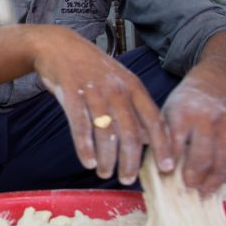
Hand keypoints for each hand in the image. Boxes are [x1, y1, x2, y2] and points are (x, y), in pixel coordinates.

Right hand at [32, 27, 171, 185]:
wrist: (58, 45)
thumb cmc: (92, 68)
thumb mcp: (120, 81)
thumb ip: (135, 108)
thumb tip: (148, 139)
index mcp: (133, 87)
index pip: (154, 120)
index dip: (162, 145)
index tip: (166, 167)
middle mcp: (117, 90)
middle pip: (130, 132)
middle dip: (130, 160)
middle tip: (128, 179)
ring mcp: (94, 92)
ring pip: (106, 133)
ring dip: (107, 158)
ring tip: (105, 173)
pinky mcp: (71, 94)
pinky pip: (81, 126)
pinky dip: (85, 147)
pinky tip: (88, 161)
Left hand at [161, 71, 225, 194]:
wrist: (216, 83)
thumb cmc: (185, 104)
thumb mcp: (167, 112)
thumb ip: (162, 137)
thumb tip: (157, 169)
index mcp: (182, 112)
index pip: (175, 143)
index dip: (170, 163)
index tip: (167, 177)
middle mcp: (207, 118)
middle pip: (202, 155)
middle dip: (194, 176)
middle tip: (187, 188)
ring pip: (222, 160)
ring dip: (213, 181)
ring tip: (203, 192)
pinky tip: (217, 182)